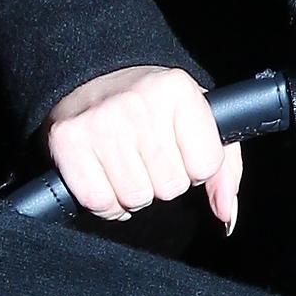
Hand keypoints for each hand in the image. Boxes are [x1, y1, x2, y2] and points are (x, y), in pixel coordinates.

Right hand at [46, 64, 242, 226]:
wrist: (92, 81)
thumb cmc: (154, 107)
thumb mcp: (198, 121)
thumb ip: (224, 169)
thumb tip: (227, 214)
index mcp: (178, 89)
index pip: (206, 166)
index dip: (195, 169)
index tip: (179, 151)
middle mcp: (139, 102)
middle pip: (171, 187)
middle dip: (164, 182)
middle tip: (149, 157)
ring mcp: (101, 121)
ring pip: (136, 198)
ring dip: (134, 194)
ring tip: (128, 165)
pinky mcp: (68, 141)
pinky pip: (100, 202)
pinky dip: (106, 203)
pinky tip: (107, 178)